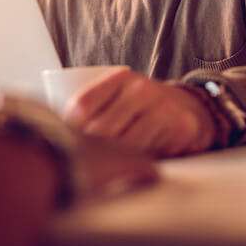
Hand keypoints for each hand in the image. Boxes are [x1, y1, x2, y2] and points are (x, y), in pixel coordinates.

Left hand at [64, 69, 213, 156]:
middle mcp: (141, 89)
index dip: (69, 129)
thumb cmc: (142, 109)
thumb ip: (96, 108)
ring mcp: (162, 106)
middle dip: (90, 151)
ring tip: (106, 168)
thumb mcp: (120, 98)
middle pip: (101, 130)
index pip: (83, 105)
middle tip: (83, 164)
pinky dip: (138, 164)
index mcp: (120, 78)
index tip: (66, 144)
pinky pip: (151, 153)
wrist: (190, 109)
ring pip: (126, 146)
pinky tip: (132, 165)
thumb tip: (55, 134)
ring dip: (114, 161)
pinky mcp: (179, 126)